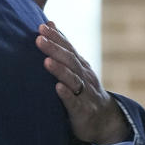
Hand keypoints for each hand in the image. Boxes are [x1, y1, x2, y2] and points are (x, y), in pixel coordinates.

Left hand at [36, 22, 129, 144]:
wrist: (104, 120)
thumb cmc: (83, 91)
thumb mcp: (74, 68)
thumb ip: (62, 48)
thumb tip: (48, 23)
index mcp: (80, 66)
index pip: (68, 48)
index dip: (57, 37)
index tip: (41, 27)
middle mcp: (84, 76)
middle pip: (69, 60)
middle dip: (55, 49)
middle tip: (39, 39)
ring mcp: (85, 93)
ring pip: (73, 79)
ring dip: (60, 70)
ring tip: (46, 61)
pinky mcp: (83, 111)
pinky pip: (74, 102)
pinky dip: (66, 94)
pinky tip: (58, 88)